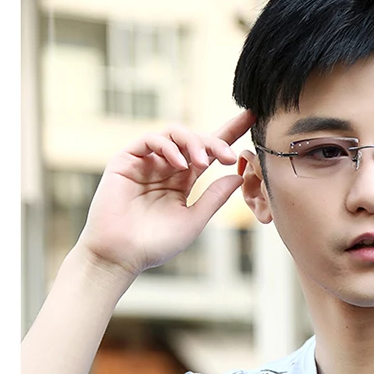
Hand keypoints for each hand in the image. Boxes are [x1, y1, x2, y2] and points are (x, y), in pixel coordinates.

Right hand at [76, 110, 255, 277]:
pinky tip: (180, 163)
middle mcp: (166, 167)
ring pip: (174, 134)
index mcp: (183, 180)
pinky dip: (168, 147)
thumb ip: (215, 197)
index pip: (209, 152)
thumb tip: (238, 175)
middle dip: (215, 142)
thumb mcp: (194, 219)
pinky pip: (150, 140)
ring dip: (194, 144)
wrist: (121, 256)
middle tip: (229, 157)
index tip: (252, 117)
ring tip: (204, 164)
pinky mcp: (126, 160)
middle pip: (195, 140)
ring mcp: (146, 162)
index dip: (229, 132)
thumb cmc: (156, 244)